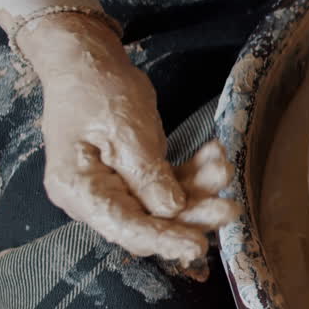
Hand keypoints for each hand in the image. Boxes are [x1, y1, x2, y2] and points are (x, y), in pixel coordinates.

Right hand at [19, 15, 238, 266]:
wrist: (87, 61)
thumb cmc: (99, 91)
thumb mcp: (126, 130)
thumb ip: (147, 174)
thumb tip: (171, 210)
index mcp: (78, 189)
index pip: (124, 226)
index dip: (163, 239)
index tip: (198, 246)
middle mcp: (92, 196)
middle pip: (148, 219)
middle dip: (192, 213)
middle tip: (230, 206)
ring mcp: (113, 185)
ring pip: (163, 202)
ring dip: (198, 187)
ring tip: (224, 165)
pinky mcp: (132, 173)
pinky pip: (166, 182)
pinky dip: (190, 171)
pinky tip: (214, 153)